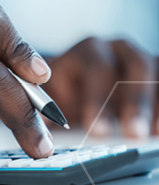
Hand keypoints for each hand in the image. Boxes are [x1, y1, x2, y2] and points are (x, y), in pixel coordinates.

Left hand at [42, 37, 156, 137]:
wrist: (81, 78)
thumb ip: (45, 109)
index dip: (99, 98)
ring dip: (155, 104)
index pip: (98, 68)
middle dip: (134, 102)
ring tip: (151, 135)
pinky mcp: (154, 72)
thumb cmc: (67, 87)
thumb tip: (36, 132)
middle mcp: (117, 50)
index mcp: (88, 52)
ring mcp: (140, 59)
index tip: (98, 130)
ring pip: (156, 73)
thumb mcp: (53, 95)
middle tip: (132, 133)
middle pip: (135, 67)